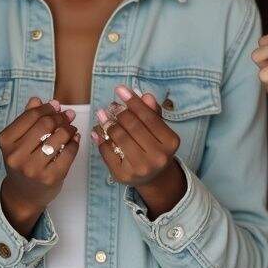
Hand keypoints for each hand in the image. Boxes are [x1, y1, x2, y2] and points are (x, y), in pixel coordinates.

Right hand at [0, 97, 80, 235]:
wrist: (23, 195)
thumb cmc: (22, 162)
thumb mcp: (18, 140)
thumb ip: (27, 118)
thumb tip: (39, 100)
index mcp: (6, 141)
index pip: (31, 115)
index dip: (48, 108)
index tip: (56, 106)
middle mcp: (16, 155)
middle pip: (46, 124)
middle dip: (60, 117)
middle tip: (67, 116)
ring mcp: (33, 169)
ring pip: (59, 137)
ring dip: (69, 128)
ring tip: (71, 128)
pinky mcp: (50, 178)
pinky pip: (69, 152)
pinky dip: (74, 143)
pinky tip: (74, 140)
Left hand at [91, 85, 185, 217]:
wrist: (153, 177)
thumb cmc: (155, 147)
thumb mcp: (158, 130)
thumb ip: (152, 112)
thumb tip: (145, 96)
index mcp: (170, 142)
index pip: (148, 117)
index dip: (133, 101)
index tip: (120, 90)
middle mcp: (158, 157)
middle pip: (133, 126)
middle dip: (119, 112)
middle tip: (111, 105)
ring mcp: (140, 169)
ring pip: (119, 137)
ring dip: (107, 123)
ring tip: (102, 114)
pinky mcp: (123, 176)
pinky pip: (107, 151)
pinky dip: (100, 138)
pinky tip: (97, 130)